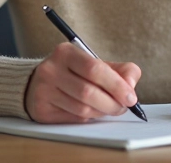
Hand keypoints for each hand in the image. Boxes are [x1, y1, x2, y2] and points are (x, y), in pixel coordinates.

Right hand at [24, 42, 141, 122]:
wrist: (39, 83)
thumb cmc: (75, 73)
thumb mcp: (96, 63)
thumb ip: (120, 70)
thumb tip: (130, 85)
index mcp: (66, 52)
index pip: (95, 69)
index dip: (116, 85)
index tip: (131, 97)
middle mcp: (51, 70)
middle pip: (88, 92)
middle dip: (112, 103)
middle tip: (123, 107)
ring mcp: (43, 91)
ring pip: (82, 109)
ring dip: (102, 112)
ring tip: (109, 109)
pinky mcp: (41, 110)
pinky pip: (73, 119)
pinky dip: (88, 118)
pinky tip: (91, 111)